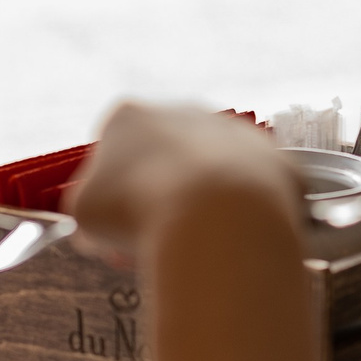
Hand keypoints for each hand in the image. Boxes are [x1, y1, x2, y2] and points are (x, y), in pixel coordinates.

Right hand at [67, 103, 299, 255]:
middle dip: (157, 198)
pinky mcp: (276, 160)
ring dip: (203, 205)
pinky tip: (234, 243)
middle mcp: (185, 112)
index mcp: (129, 117)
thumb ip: (88, 206)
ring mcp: (235, 132)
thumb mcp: (84, 214)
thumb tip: (98, 224)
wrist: (217, 218)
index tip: (114, 226)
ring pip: (213, 174)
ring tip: (194, 248)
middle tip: (152, 241)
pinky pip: (254, 193)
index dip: (110, 192)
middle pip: (165, 159)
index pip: (112, 151)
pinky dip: (245, 216)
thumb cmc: (137, 212)